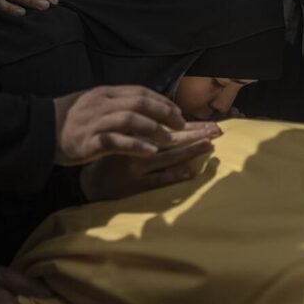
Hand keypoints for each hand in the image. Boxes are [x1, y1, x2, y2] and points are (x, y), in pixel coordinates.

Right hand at [53, 86, 207, 165]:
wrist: (39, 131)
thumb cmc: (69, 119)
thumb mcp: (93, 103)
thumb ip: (115, 103)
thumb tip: (144, 104)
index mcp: (105, 93)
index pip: (140, 92)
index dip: (162, 101)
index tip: (178, 112)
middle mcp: (101, 104)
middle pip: (140, 103)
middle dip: (164, 113)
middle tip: (181, 126)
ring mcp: (94, 122)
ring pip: (130, 119)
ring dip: (154, 129)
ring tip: (170, 139)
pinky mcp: (88, 142)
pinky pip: (115, 141)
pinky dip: (135, 145)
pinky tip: (150, 151)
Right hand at [80, 131, 217, 201]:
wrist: (86, 183)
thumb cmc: (108, 159)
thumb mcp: (120, 137)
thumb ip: (140, 127)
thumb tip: (170, 119)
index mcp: (132, 132)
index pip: (165, 124)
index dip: (189, 123)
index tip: (211, 123)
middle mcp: (135, 147)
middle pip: (170, 137)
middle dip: (195, 133)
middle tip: (217, 130)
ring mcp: (134, 166)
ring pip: (166, 156)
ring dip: (188, 150)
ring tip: (209, 145)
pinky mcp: (132, 184)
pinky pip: (156, 179)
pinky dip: (173, 175)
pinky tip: (189, 172)